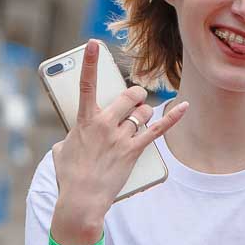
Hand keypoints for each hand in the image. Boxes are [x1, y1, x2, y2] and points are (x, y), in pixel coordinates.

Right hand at [49, 41, 187, 241]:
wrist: (81, 200)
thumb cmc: (68, 177)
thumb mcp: (60, 152)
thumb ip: (68, 139)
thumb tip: (70, 141)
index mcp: (84, 121)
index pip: (86, 85)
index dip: (89, 62)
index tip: (92, 43)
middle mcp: (104, 124)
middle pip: (127, 97)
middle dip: (134, 95)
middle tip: (135, 98)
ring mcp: (120, 137)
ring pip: (142, 114)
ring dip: (145, 114)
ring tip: (141, 120)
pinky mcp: (133, 151)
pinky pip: (157, 130)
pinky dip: (172, 118)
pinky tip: (183, 106)